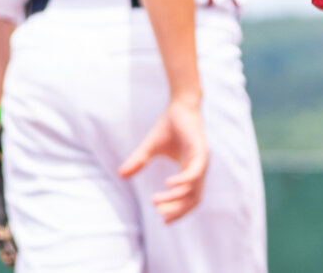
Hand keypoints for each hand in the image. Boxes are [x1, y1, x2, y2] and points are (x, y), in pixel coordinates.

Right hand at [118, 94, 208, 222]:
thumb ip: (138, 161)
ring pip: (193, 189)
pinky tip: (168, 184)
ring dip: (175, 198)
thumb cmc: (169, 125)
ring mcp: (201, 161)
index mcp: (190, 170)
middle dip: (177, 210)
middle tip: (160, 215)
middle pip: (192, 199)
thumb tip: (121, 175)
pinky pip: (194, 172)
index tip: (162, 219)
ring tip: (157, 203)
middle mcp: (198, 168)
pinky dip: (182, 181)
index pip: (188, 198)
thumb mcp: (149, 147)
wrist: (180, 104)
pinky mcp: (201, 151)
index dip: (178, 210)